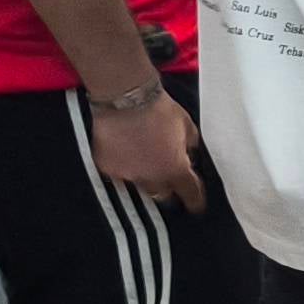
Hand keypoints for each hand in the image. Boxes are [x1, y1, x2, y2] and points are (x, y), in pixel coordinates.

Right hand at [89, 91, 204, 212]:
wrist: (126, 98)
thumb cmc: (158, 108)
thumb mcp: (187, 125)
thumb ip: (189, 145)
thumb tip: (188, 151)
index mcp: (176, 169)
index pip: (189, 194)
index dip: (195, 201)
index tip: (195, 205)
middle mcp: (152, 177)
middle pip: (163, 194)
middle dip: (168, 187)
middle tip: (166, 173)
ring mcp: (128, 174)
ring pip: (140, 185)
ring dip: (146, 176)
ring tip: (144, 158)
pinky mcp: (108, 167)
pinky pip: (119, 173)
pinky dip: (124, 166)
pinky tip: (125, 151)